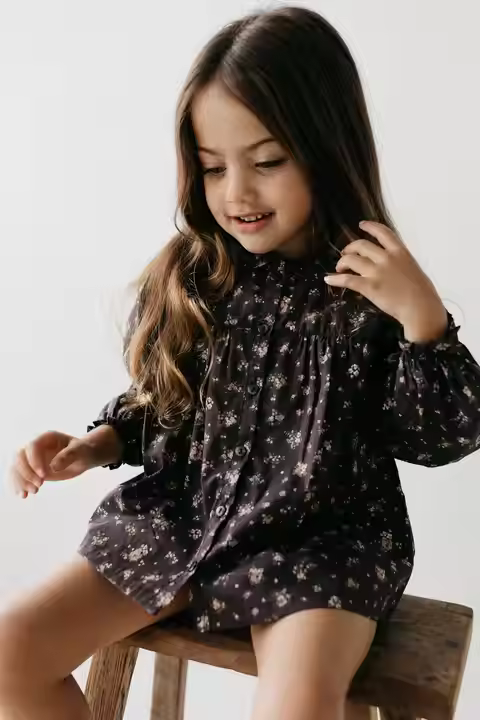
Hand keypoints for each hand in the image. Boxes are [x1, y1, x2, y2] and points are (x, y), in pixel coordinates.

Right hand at [7, 430, 106, 499]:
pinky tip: (23, 495)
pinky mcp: (30, 468)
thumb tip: (54, 467)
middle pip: (19, 456)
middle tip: (38, 487)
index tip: (43, 476)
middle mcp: (34, 445)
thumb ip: (68, 456)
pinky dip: (18, 485)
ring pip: (15, 467)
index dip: (34, 461)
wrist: (82, 457)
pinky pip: (18, 475)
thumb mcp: (80, 451)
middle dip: (26, 473)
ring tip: (29, 494)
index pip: (31, 446)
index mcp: (46, 437)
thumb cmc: (82, 450)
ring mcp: (30, 457)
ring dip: (20, 481)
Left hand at [324, 220, 447, 341]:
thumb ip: (401, 264)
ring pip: (351, 260)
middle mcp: (386, 258)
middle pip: (361, 245)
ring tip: (338, 268)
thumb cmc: (423, 293)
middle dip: (350, 248)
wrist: (421, 308)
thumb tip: (393, 267)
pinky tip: (328, 279)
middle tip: (345, 254)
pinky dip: (335, 279)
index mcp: (400, 252)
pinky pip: (347, 280)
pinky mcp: (368, 286)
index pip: (383, 233)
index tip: (361, 224)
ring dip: (342, 262)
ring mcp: (376, 272)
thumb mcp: (414, 269)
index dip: (370, 227)